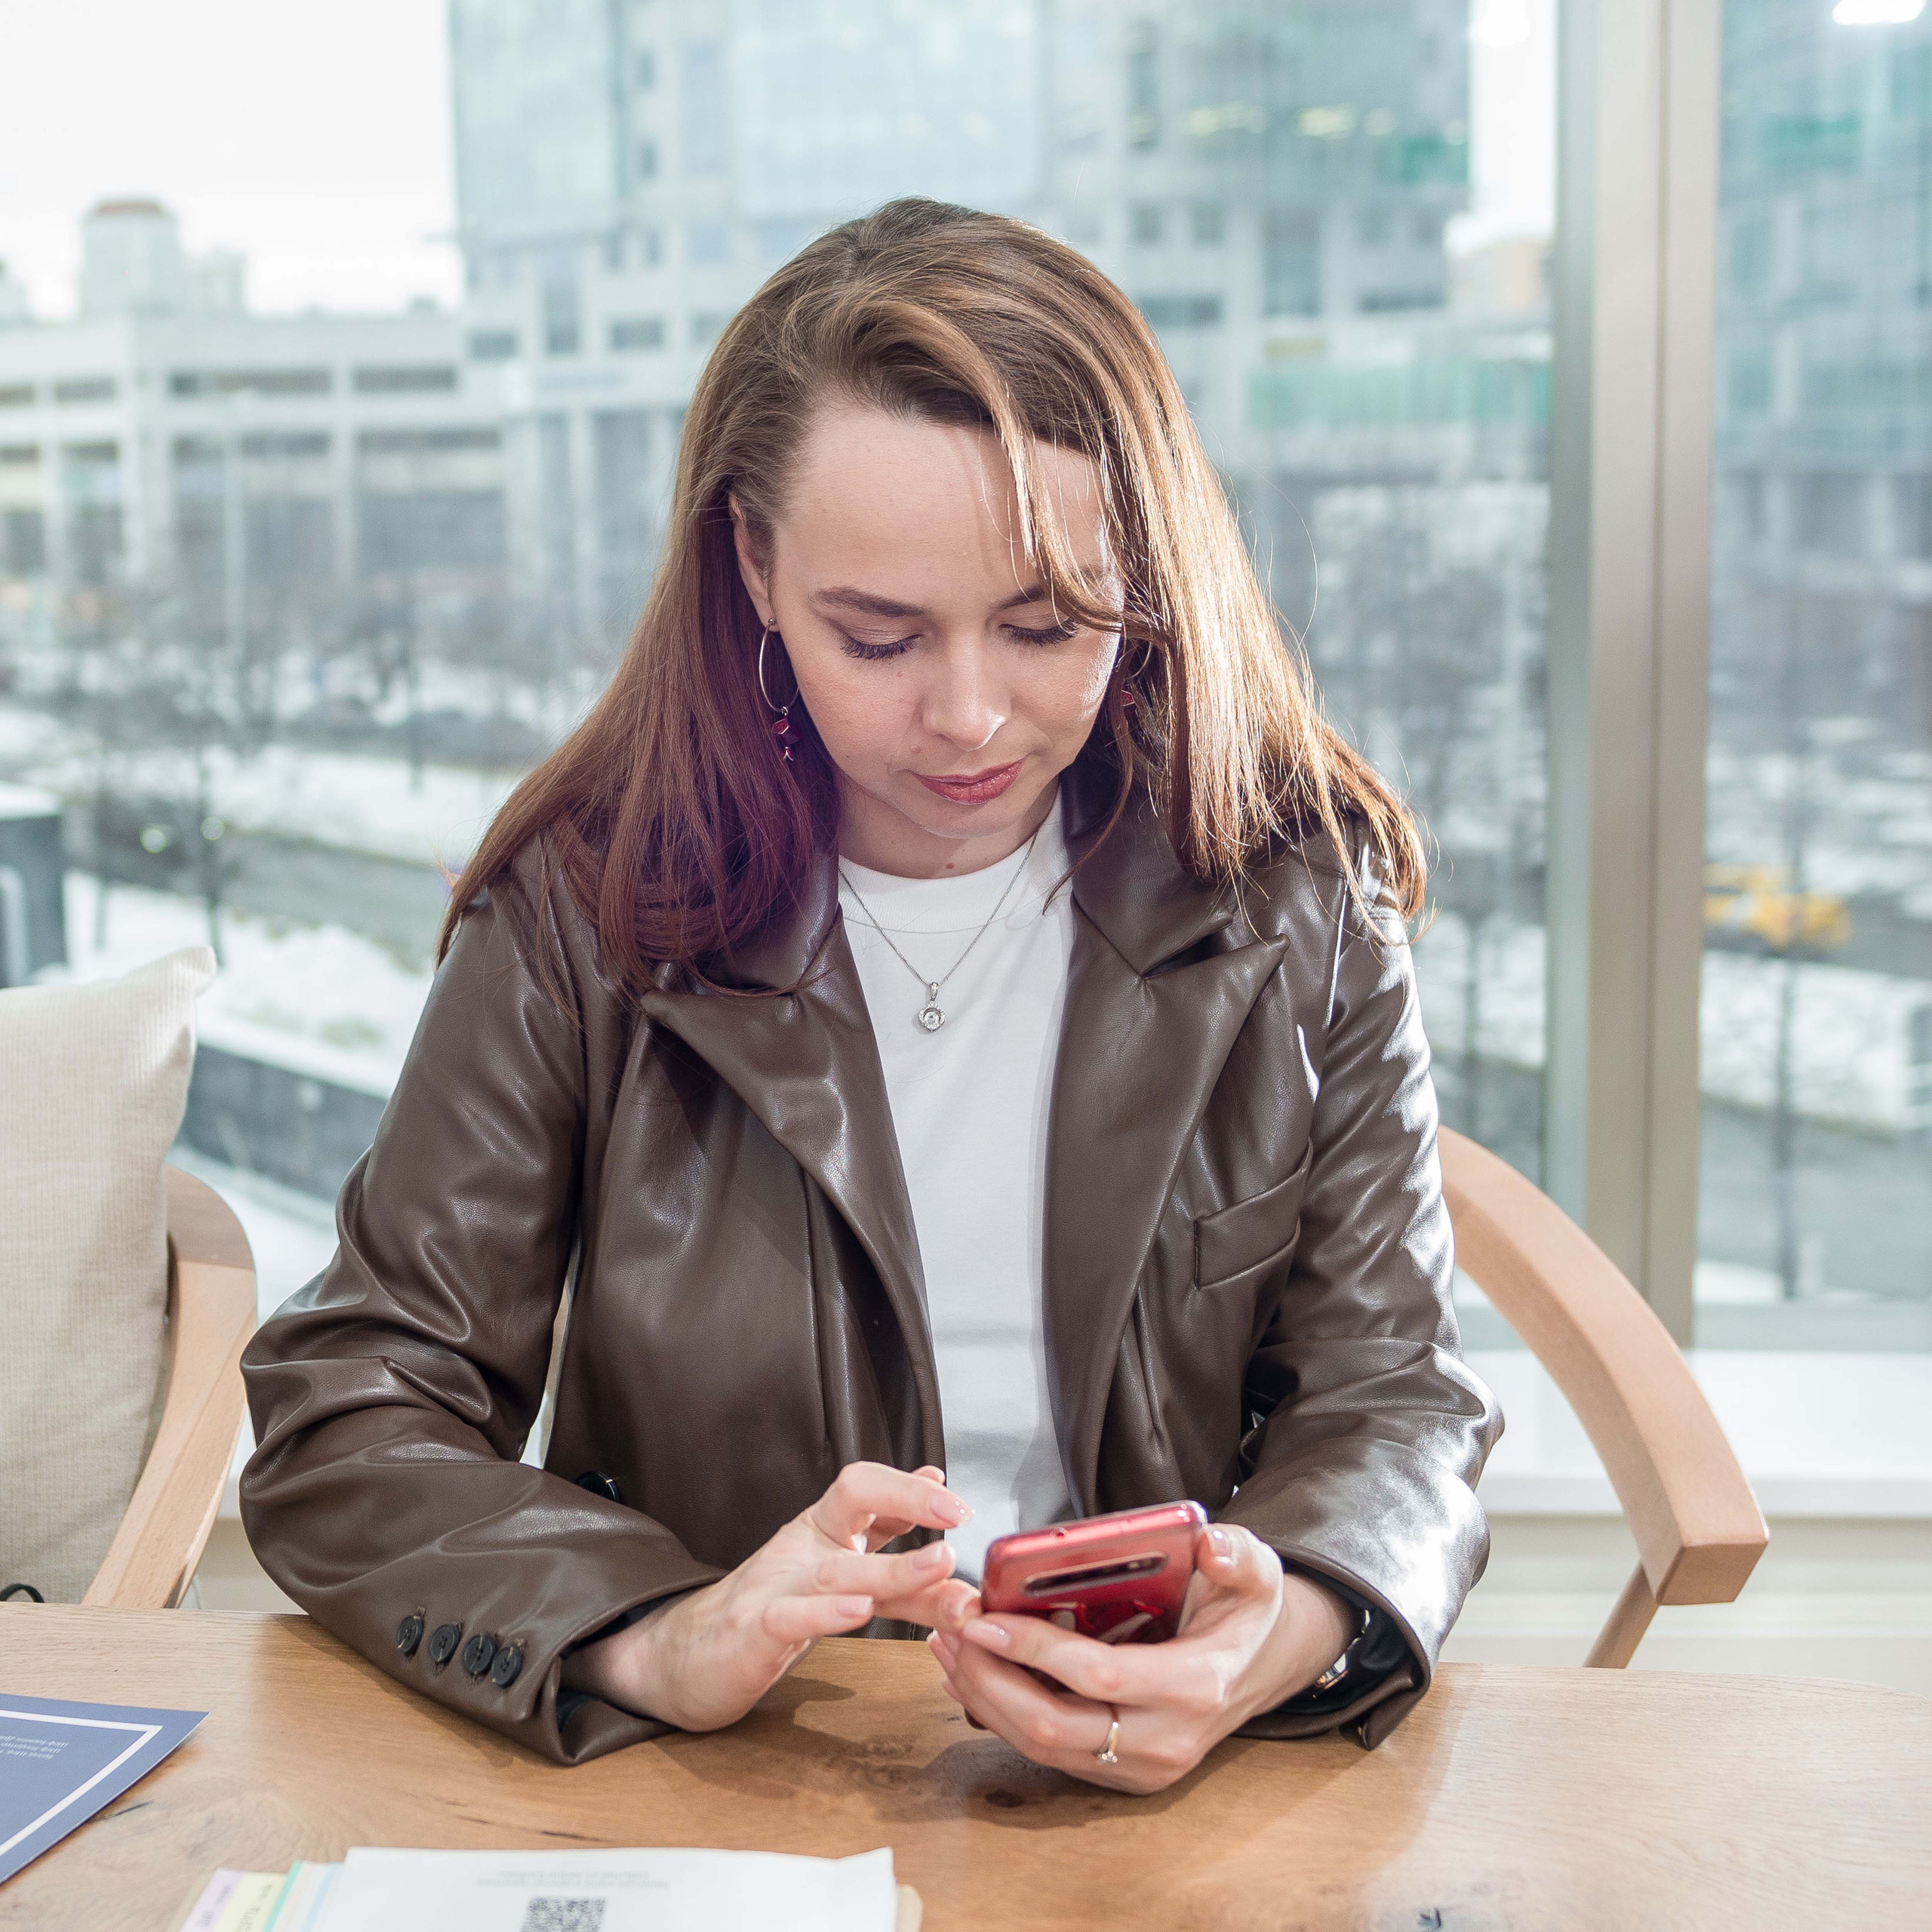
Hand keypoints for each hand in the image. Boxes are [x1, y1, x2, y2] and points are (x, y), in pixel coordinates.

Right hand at [563, 1462, 978, 1730]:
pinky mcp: (752, 1629)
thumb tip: (938, 1484)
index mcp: (826, 1531)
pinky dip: (825, 1613)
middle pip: (856, 1501)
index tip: (960, 1507)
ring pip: (839, 1567)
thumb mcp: (837, 1575)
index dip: (915, 1491)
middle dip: (910, 1502)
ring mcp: (777, 1585)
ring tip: (939, 1565)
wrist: (686, 1659)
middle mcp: (805, 1547)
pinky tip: (858, 1614)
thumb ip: (889, 1539)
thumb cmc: (770, 1614)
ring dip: (893, 1567)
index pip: (871, 1489)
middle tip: (958, 1517)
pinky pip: (790, 1615)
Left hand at [927, 1523, 1354, 1793]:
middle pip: (1054, 1726)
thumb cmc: (1242, 1615)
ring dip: (984, 1698)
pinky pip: (1047, 1753)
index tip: (984, 1617)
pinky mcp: (1119, 1774)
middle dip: (989, 1679)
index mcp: (1193, 1687)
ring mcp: (1140, 1767)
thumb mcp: (1256, 1573)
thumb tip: (1211, 1546)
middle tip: (950, 1629)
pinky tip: (972, 1673)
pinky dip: (1001, 1715)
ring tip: (947, 1645)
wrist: (1256, 1670)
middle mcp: (1164, 1741)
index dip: (1035, 1648)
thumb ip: (1237, 1556)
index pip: (1098, 1676)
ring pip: (1042, 1747)